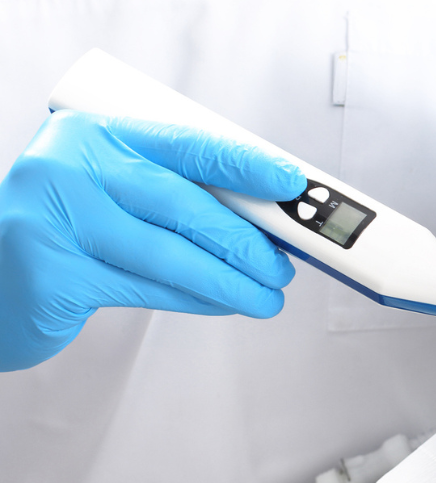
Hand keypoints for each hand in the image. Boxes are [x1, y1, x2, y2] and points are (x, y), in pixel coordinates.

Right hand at [0, 110, 305, 370]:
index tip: (292, 184)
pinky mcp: (52, 274)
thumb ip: (169, 193)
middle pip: (182, 204)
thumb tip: (261, 216)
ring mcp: (53, 220)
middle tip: (283, 265)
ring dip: (230, 280)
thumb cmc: (65, 230)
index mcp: (93, 135)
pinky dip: (195, 298)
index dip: (246, 164)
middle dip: (245, 240)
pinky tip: (224, 303)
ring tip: (267, 295)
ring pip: (169, 254)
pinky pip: (145, 288)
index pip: (185, 144)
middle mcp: (68, 168)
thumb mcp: (110, 191)